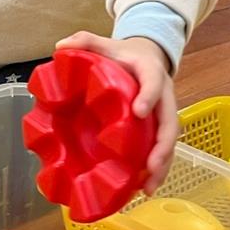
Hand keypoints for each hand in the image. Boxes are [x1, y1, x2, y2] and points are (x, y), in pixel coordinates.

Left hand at [56, 31, 177, 194]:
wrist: (147, 54)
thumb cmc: (122, 53)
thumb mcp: (104, 42)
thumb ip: (85, 41)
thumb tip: (59, 46)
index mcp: (149, 71)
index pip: (153, 81)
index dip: (149, 96)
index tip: (138, 111)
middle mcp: (163, 94)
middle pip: (169, 121)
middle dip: (162, 146)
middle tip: (151, 166)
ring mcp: (163, 113)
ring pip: (169, 141)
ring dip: (162, 165)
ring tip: (148, 188)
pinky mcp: (159, 127)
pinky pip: (161, 148)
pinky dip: (156, 169)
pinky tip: (143, 188)